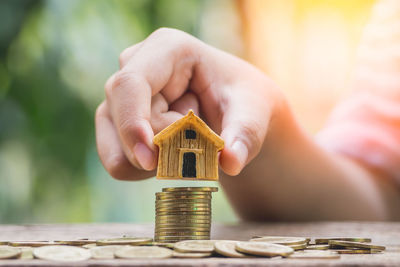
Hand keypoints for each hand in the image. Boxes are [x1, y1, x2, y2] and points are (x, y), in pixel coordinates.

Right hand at [95, 28, 283, 179]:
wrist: (234, 111)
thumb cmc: (241, 102)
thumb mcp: (252, 115)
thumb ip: (243, 136)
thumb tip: (231, 162)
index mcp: (168, 48)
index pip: (132, 83)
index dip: (132, 122)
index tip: (150, 160)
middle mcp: (136, 66)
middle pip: (126, 119)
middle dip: (161, 147)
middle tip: (202, 145)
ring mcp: (121, 94)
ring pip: (116, 145)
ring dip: (154, 160)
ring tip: (188, 144)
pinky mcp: (115, 119)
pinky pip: (115, 159)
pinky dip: (142, 170)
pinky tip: (169, 155)